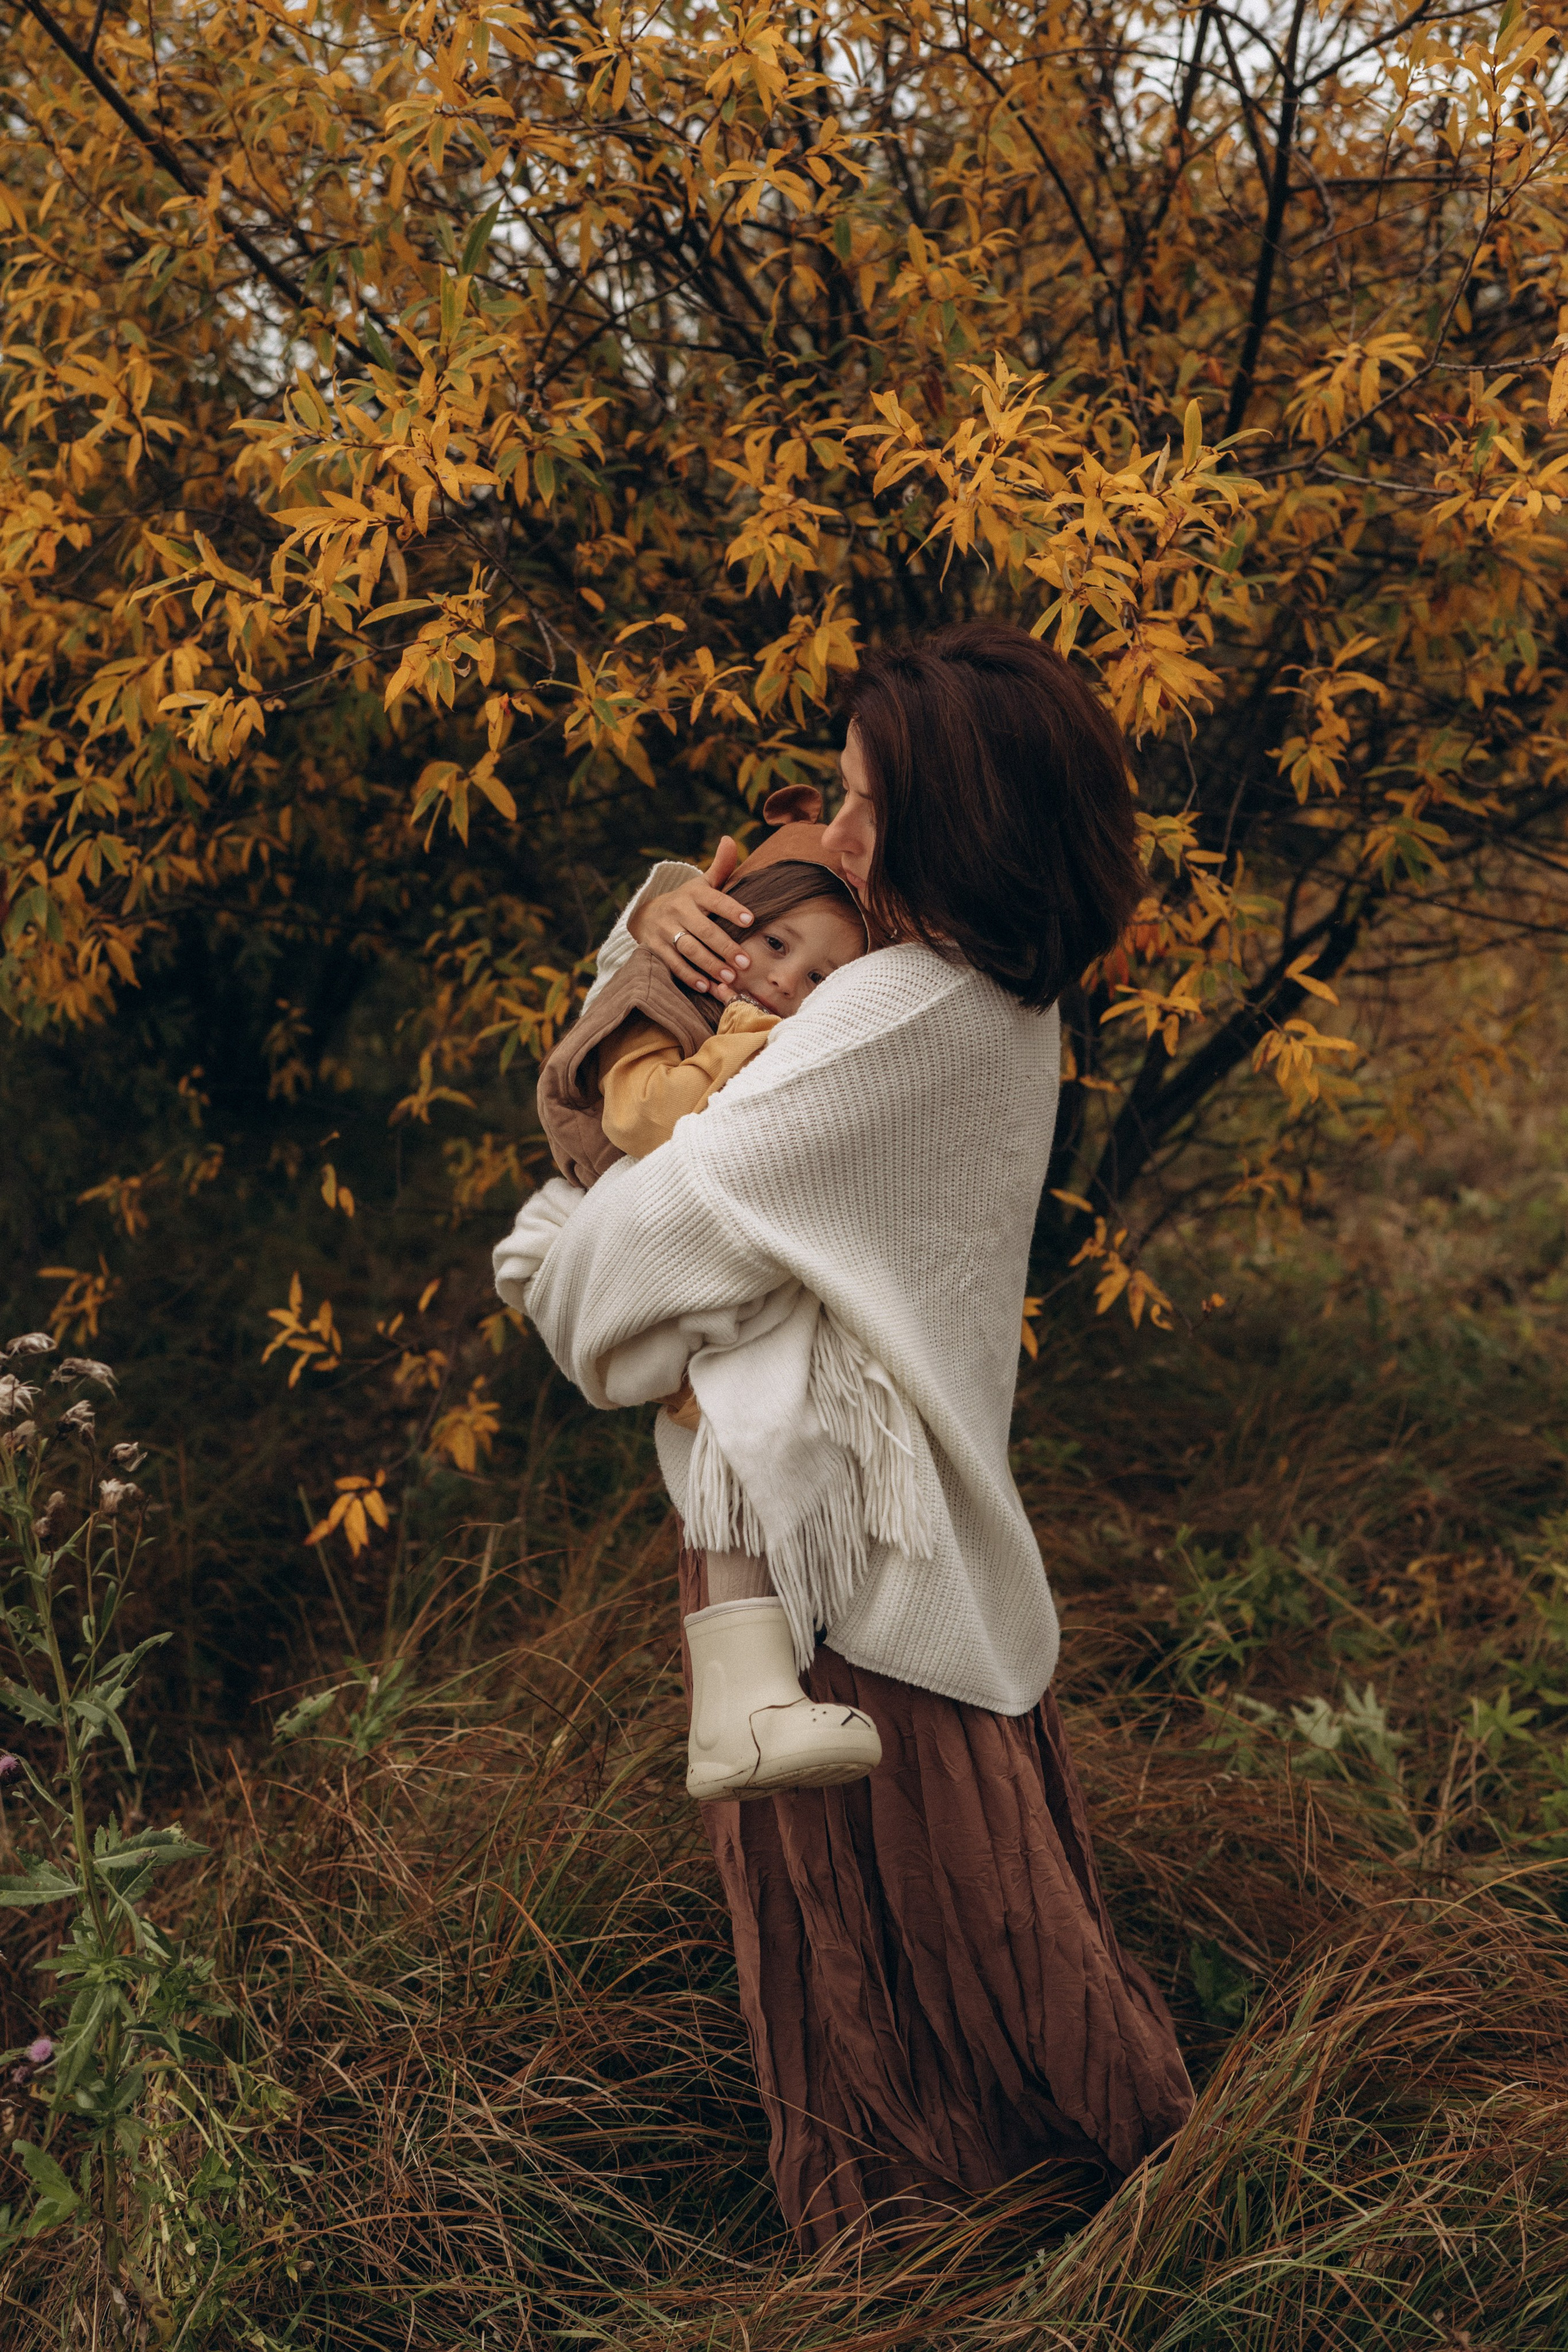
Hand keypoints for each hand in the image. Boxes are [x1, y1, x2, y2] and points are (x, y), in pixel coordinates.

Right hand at [628, 835, 752, 998]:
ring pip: (689, 949)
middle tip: (745, 962)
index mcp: (694, 893)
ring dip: (710, 965)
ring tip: (729, 978)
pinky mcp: (655, 947)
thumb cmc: (687, 901)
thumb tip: (729, 840)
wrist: (647, 914)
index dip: (732, 909)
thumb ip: (720, 867)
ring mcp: (665, 929)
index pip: (716, 900)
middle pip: (704, 930)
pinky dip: (690, 976)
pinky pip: (673, 964)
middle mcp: (678, 909)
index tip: (750, 921)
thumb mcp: (702, 883)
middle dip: (725, 947)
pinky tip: (706, 986)